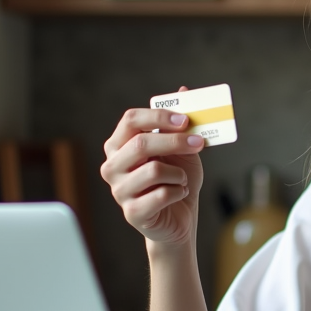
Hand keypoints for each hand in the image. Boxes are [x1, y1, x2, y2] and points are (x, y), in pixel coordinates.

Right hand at [100, 88, 205, 247]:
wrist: (180, 219)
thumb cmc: (177, 180)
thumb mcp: (182, 149)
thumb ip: (179, 123)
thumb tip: (184, 90)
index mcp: (119, 146)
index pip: (130, 119)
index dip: (158, 117)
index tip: (185, 120)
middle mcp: (112, 166)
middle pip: (141, 143)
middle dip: (175, 141)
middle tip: (198, 143)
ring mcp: (119, 191)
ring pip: (155, 170)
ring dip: (179, 173)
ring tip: (181, 179)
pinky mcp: (132, 213)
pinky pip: (162, 194)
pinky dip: (179, 192)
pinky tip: (178, 194)